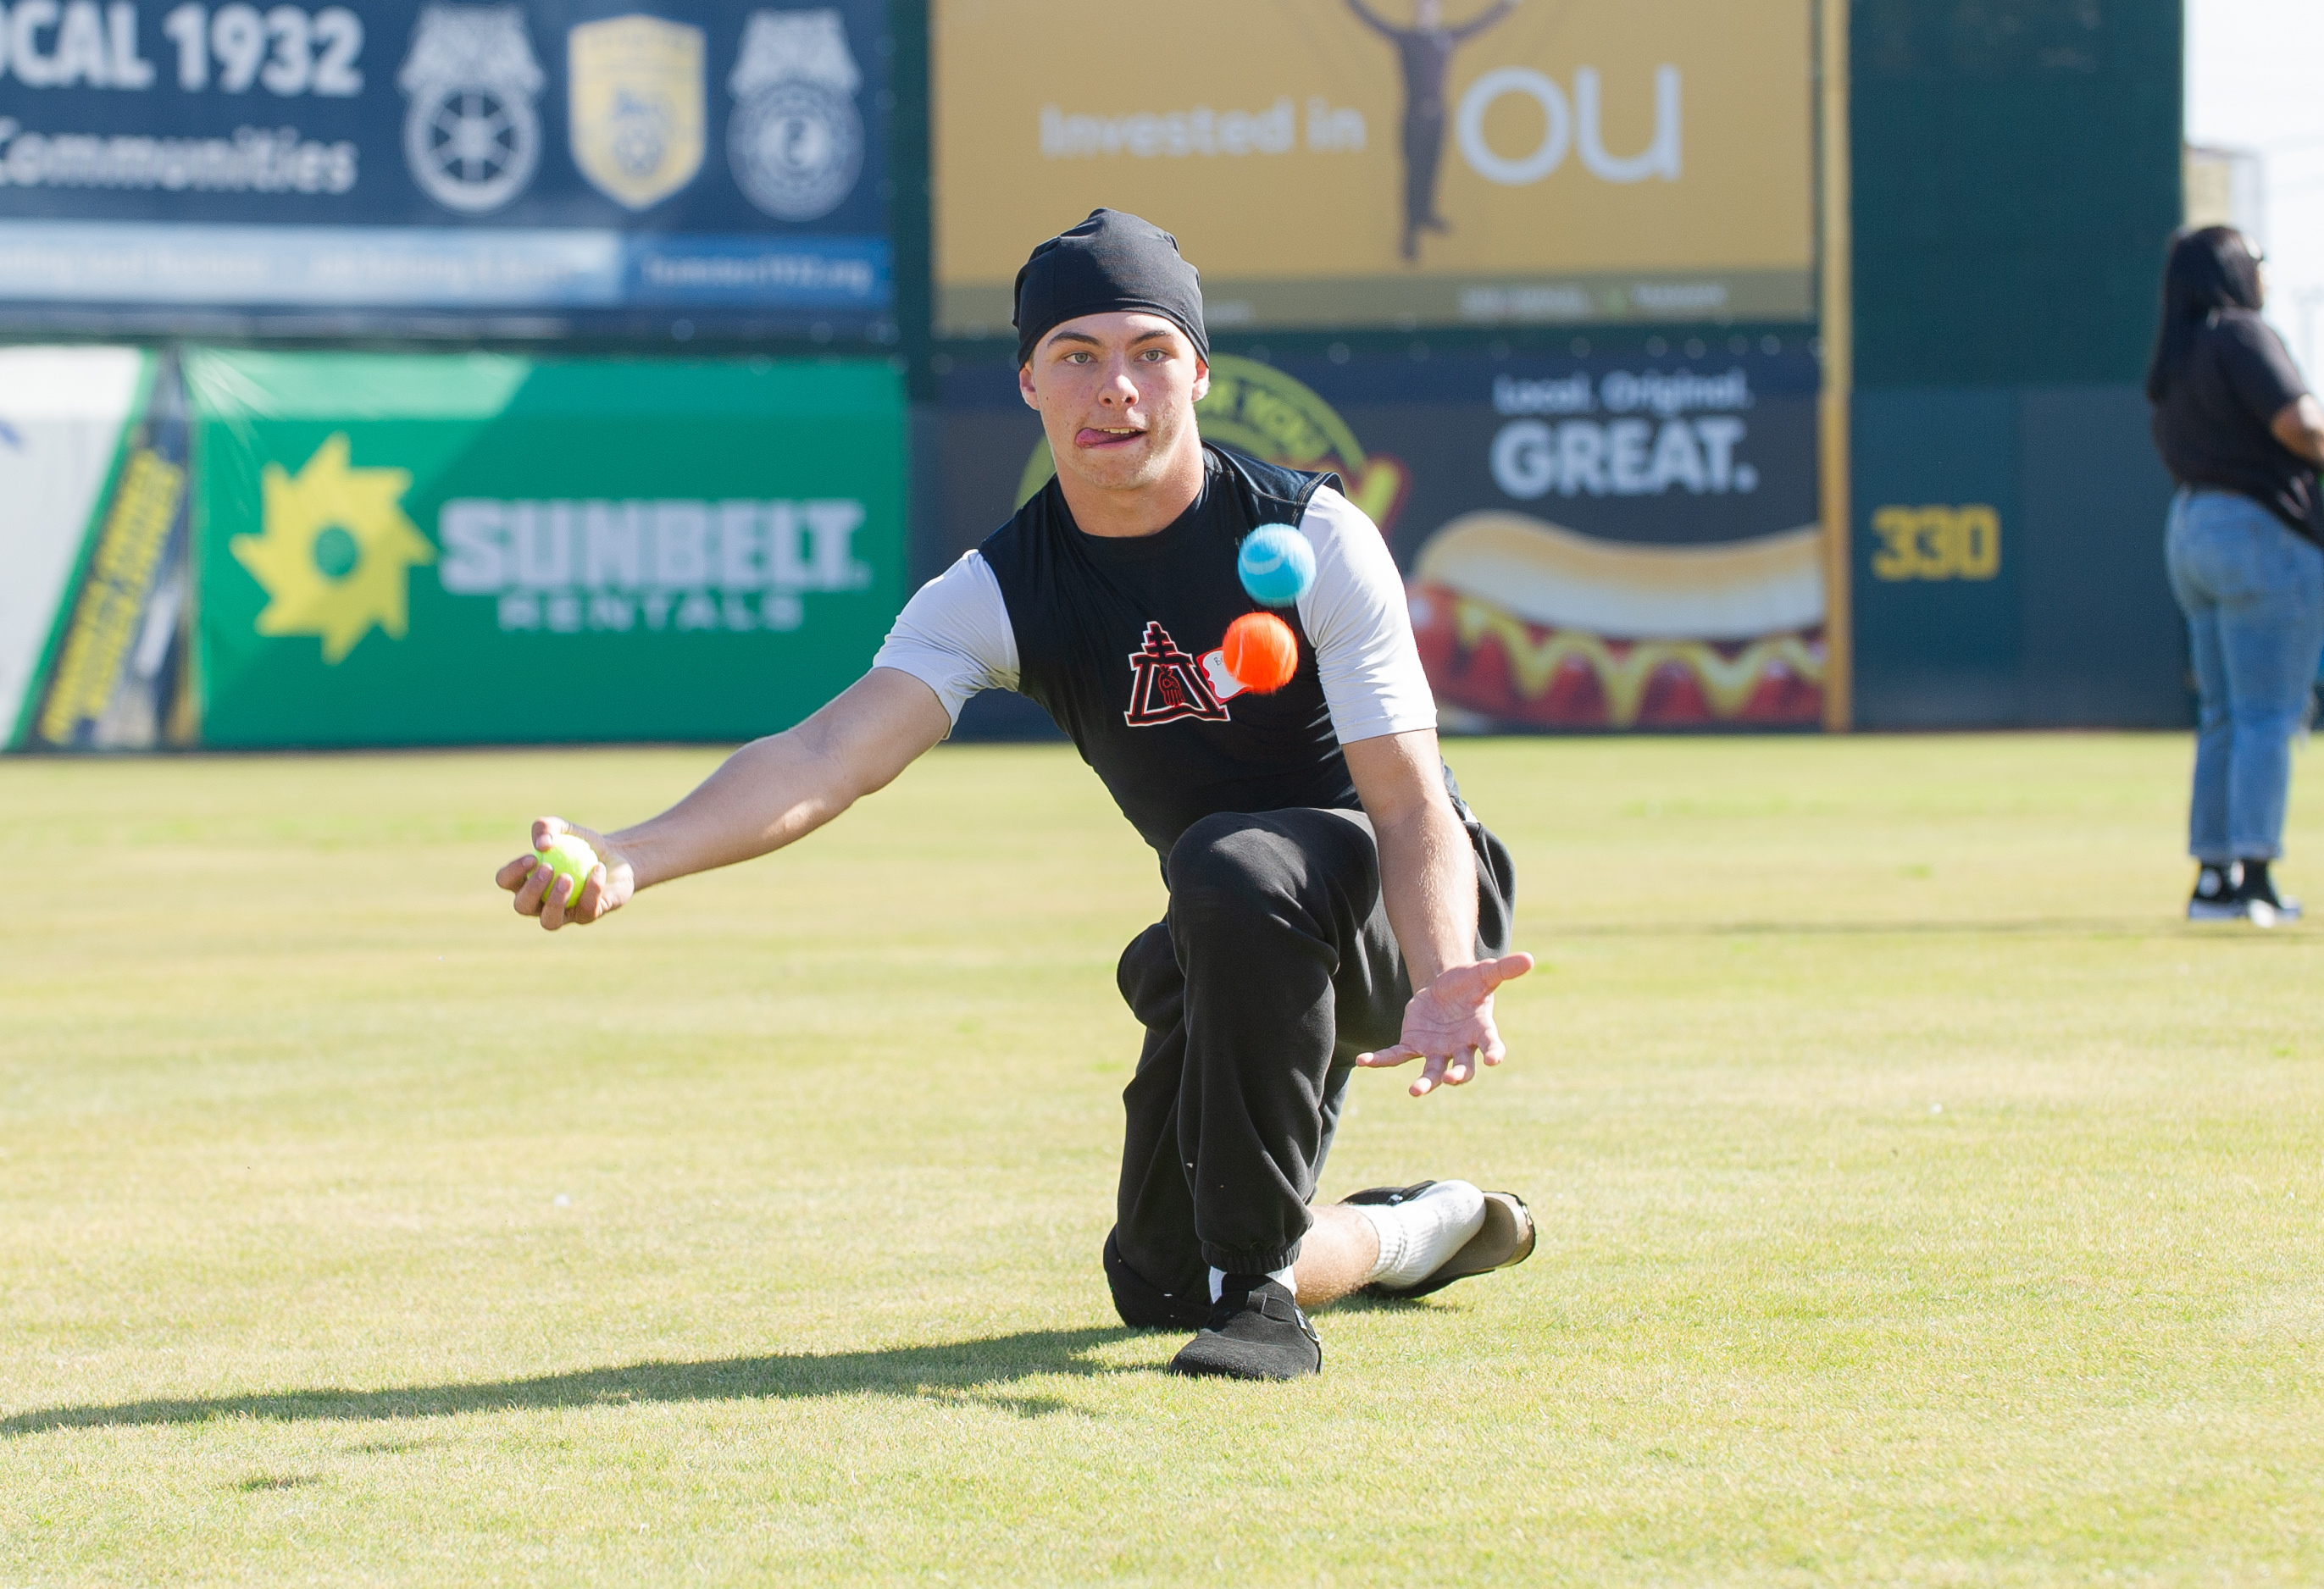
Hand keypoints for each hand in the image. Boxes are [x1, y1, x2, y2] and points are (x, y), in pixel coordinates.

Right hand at [494, 817, 634, 930]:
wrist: (616, 856)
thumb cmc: (582, 843)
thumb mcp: (564, 828)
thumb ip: (547, 827)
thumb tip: (541, 846)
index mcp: (525, 881)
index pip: (506, 881)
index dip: (513, 872)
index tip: (532, 857)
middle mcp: (539, 903)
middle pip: (523, 906)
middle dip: (531, 890)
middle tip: (548, 869)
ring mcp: (562, 914)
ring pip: (549, 921)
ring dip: (555, 901)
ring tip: (567, 877)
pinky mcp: (587, 916)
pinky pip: (587, 910)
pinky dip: (592, 888)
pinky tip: (598, 868)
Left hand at [1355, 952, 1534, 1096]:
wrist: (1443, 988)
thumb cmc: (1468, 984)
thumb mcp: (1485, 973)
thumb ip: (1505, 968)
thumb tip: (1530, 958)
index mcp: (1481, 1031)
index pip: (1491, 1045)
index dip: (1494, 1053)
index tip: (1495, 1060)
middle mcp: (1460, 1047)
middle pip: (1462, 1068)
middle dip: (1458, 1075)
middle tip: (1453, 1080)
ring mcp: (1436, 1050)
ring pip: (1432, 1072)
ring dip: (1425, 1083)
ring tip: (1415, 1092)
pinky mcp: (1413, 1046)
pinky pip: (1396, 1056)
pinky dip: (1381, 1060)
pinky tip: (1363, 1062)